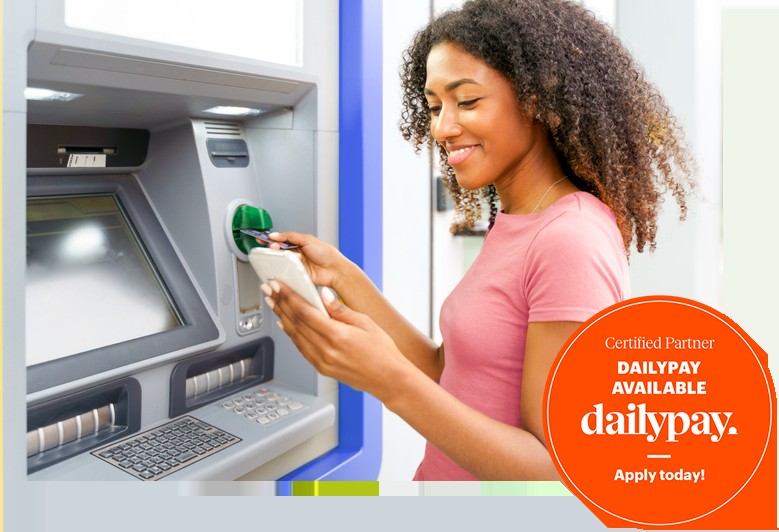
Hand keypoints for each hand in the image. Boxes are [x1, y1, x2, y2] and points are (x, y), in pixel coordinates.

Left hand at [262, 279, 412, 401]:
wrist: (388, 379)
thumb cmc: (382, 351)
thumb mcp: (365, 323)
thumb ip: (340, 309)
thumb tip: (322, 294)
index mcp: (337, 335)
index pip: (305, 312)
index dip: (288, 296)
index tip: (278, 285)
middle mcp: (326, 350)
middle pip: (295, 322)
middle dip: (280, 304)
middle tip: (269, 290)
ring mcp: (322, 361)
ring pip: (294, 336)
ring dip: (281, 317)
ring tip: (273, 304)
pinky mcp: (322, 368)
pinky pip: (301, 348)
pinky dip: (291, 334)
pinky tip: (286, 325)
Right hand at [264, 232, 346, 288]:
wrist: (334, 269)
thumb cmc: (325, 253)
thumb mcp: (307, 239)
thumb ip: (290, 236)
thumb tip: (275, 235)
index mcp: (296, 243)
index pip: (280, 240)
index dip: (270, 239)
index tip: (260, 238)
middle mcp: (294, 254)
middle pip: (277, 251)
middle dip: (273, 249)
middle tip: (272, 247)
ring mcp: (294, 265)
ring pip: (280, 262)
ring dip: (277, 259)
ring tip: (278, 256)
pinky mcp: (295, 275)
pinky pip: (284, 273)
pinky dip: (281, 271)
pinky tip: (280, 268)